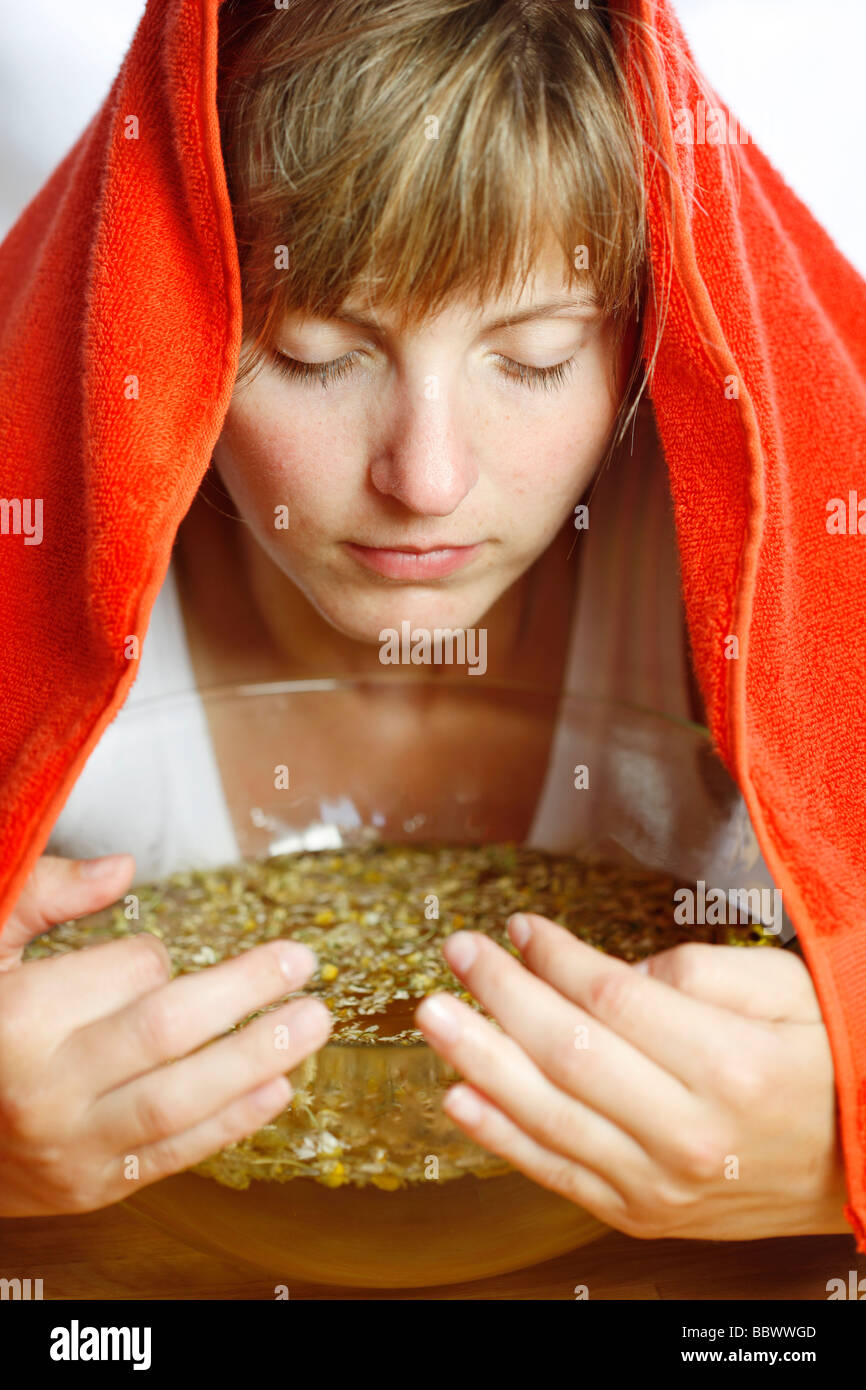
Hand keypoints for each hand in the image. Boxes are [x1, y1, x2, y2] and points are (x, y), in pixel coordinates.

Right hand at [0, 854, 330, 1215]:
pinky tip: (279, 1085)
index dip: (157, 956)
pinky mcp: (90, 1188)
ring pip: (181, 1100)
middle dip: (245, 992)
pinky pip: (174, 1154)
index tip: (157, 956)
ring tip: (313, 1021)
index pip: (126, 973)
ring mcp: (71, 1146)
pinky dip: (233, 1121)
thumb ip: (41, 896)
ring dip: (258, 1058)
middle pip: (167, 1032)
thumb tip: (121, 869)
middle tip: (303, 962)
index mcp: (19, 1017)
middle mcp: (47, 1086)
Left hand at [415, 914, 850, 1239]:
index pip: (612, 1001)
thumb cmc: (826, 1065)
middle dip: (500, 994)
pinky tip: (457, 1095)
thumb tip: (602, 976)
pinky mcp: (642, 1215)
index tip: (520, 925)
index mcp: (729, 1067)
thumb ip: (697, 973)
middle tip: (459, 951)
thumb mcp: (789, 992)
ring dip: (479, 1059)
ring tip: (434, 1014)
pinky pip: (555, 1173)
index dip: (555, 958)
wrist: (860, 1170)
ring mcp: (660, 1184)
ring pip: (547, 1115)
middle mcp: (688, 1134)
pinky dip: (499, 1135)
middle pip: (566, 1054)